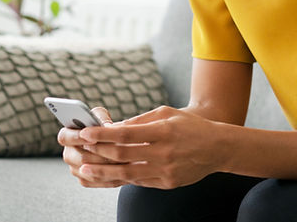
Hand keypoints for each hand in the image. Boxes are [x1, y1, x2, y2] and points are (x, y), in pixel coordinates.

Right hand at [57, 106, 127, 187]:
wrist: (109, 141)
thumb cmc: (102, 125)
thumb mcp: (100, 116)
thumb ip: (101, 118)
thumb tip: (106, 127)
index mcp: (66, 136)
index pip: (64, 137)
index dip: (77, 138)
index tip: (92, 138)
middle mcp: (68, 154)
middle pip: (79, 158)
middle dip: (99, 155)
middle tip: (116, 152)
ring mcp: (75, 169)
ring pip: (89, 172)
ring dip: (107, 167)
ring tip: (124, 160)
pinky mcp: (85, 179)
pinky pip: (96, 182)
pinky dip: (110, 177)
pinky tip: (123, 170)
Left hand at [77, 106, 221, 189]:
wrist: (218, 148)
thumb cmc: (189, 125)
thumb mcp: (166, 113)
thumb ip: (139, 120)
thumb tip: (113, 127)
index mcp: (163, 131)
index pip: (126, 133)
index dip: (103, 134)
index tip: (85, 132)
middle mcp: (164, 152)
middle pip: (123, 155)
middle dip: (97, 153)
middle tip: (79, 151)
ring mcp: (166, 170)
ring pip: (128, 173)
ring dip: (103, 172)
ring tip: (84, 169)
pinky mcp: (167, 183)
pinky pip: (139, 181)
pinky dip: (121, 178)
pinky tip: (106, 176)